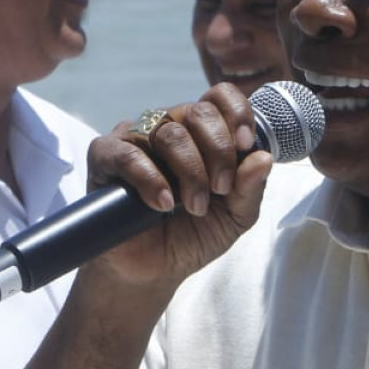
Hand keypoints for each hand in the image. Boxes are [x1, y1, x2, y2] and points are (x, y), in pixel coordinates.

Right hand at [80, 83, 272, 294]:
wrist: (152, 271)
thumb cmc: (192, 236)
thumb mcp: (234, 217)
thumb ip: (250, 188)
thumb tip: (263, 157)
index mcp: (202, 133)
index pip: (219, 97)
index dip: (236, 113)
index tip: (245, 146)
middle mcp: (170, 127)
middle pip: (198, 111)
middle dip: (218, 150)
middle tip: (221, 190)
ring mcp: (136, 138)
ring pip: (168, 132)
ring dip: (190, 170)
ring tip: (194, 207)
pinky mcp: (105, 156)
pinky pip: (128, 153)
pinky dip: (151, 178)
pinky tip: (163, 204)